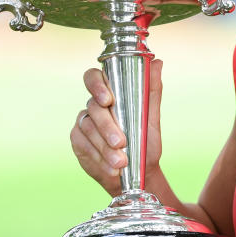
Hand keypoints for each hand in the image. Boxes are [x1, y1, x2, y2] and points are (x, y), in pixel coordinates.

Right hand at [70, 60, 164, 195]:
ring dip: (105, 147)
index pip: (94, 78)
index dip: (96, 85)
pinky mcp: (78, 141)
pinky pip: (84, 146)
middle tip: (121, 143)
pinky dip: (99, 158)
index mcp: (110, 94)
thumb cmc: (145, 143)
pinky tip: (112, 167)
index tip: (108, 100)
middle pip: (93, 108)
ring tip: (121, 161)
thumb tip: (157, 62)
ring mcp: (84, 123)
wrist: (139, 173)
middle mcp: (94, 106)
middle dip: (107, 127)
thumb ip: (152, 90)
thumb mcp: (151, 118)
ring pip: (89, 129)